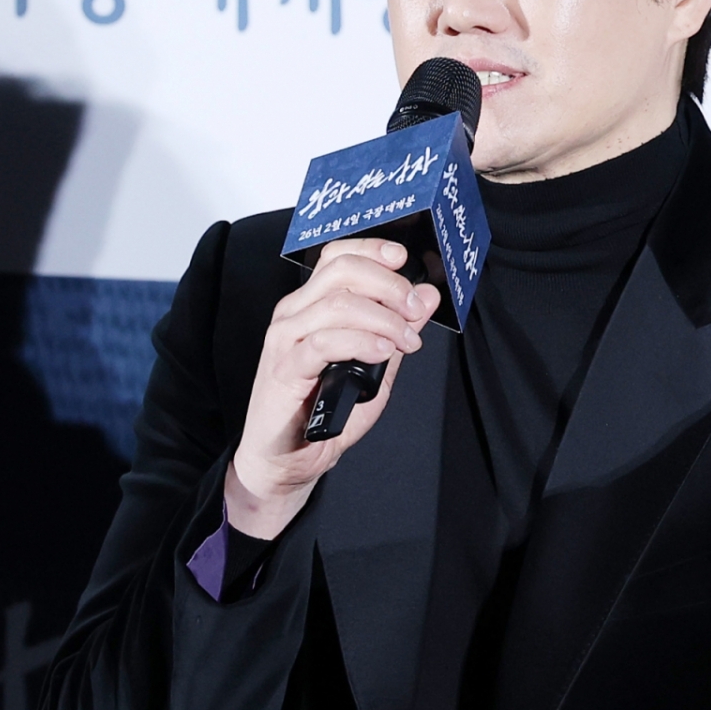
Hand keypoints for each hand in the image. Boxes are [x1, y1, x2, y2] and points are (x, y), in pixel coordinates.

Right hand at [225, 236, 440, 537]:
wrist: (288, 459)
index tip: (406, 261)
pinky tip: (383, 352)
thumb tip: (426, 297)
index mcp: (310, 304)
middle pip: (342, 271)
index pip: (337, 256)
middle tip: (415, 311)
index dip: (373, 250)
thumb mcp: (374, 364)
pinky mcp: (284, 369)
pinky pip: (325, 342)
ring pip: (338, 304)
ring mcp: (285, 339)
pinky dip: (361, 342)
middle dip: (390, 286)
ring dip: (384, 319)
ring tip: (406, 341)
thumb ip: (397, 329)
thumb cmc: (324, 412)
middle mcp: (294, 314)